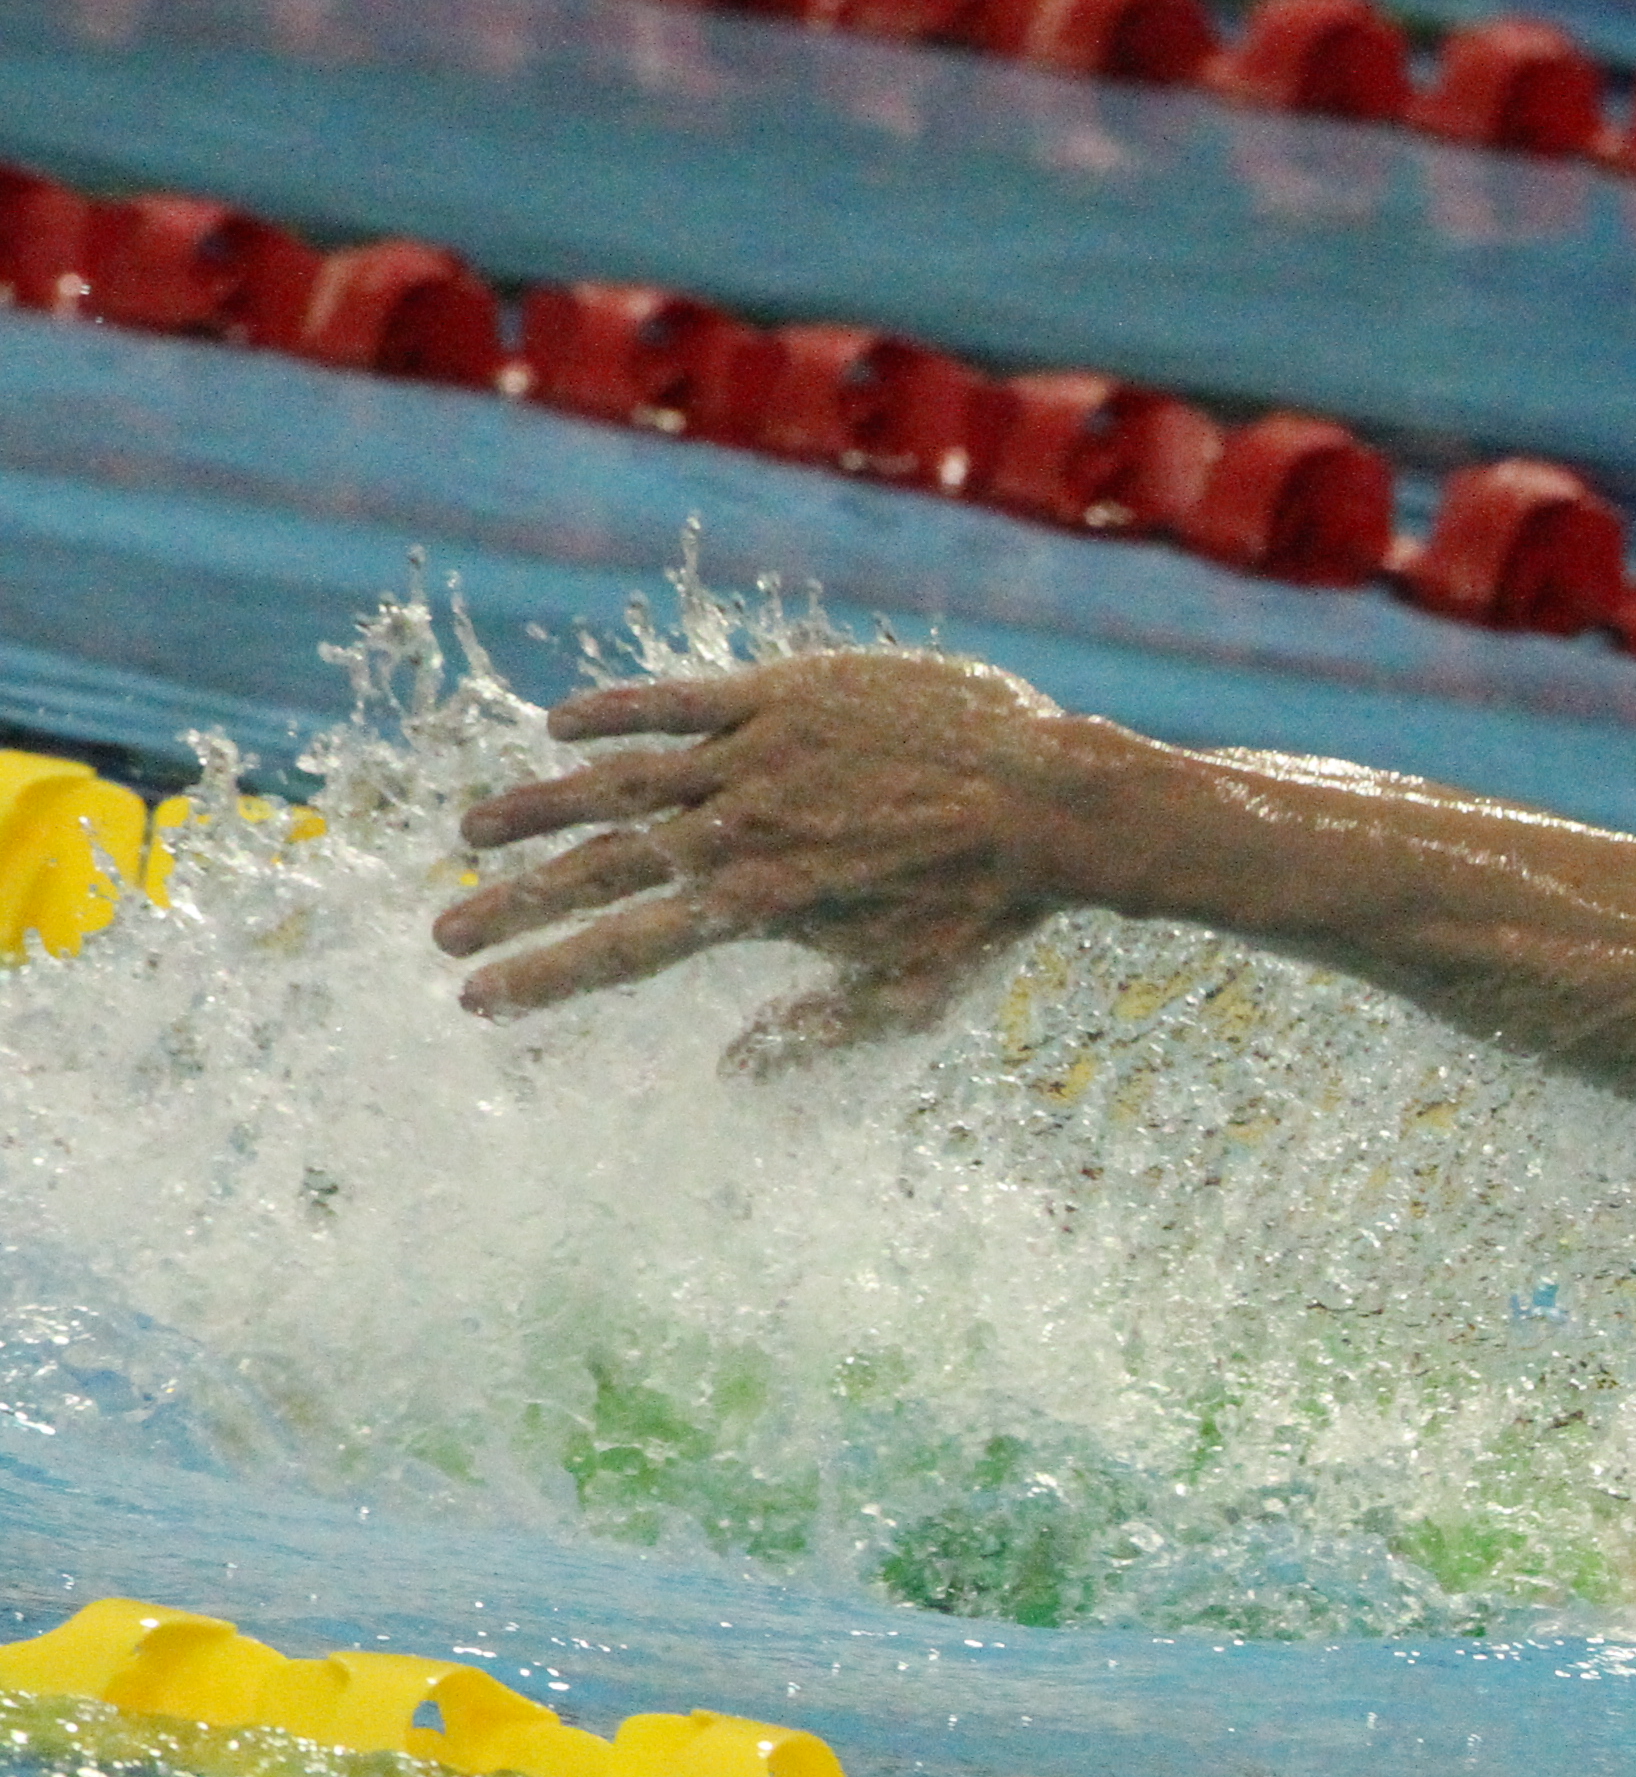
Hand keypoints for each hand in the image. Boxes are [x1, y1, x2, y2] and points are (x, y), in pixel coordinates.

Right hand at [437, 648, 1120, 1062]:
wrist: (1051, 800)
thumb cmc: (987, 909)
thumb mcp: (906, 994)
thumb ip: (812, 1036)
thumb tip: (728, 1080)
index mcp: (763, 906)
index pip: (626, 948)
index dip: (545, 976)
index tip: (478, 999)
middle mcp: (743, 828)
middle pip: (599, 870)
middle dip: (514, 907)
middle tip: (442, 933)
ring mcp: (758, 755)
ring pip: (620, 781)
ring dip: (538, 807)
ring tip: (470, 832)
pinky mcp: (784, 696)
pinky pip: (680, 700)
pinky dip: (617, 712)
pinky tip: (561, 727)